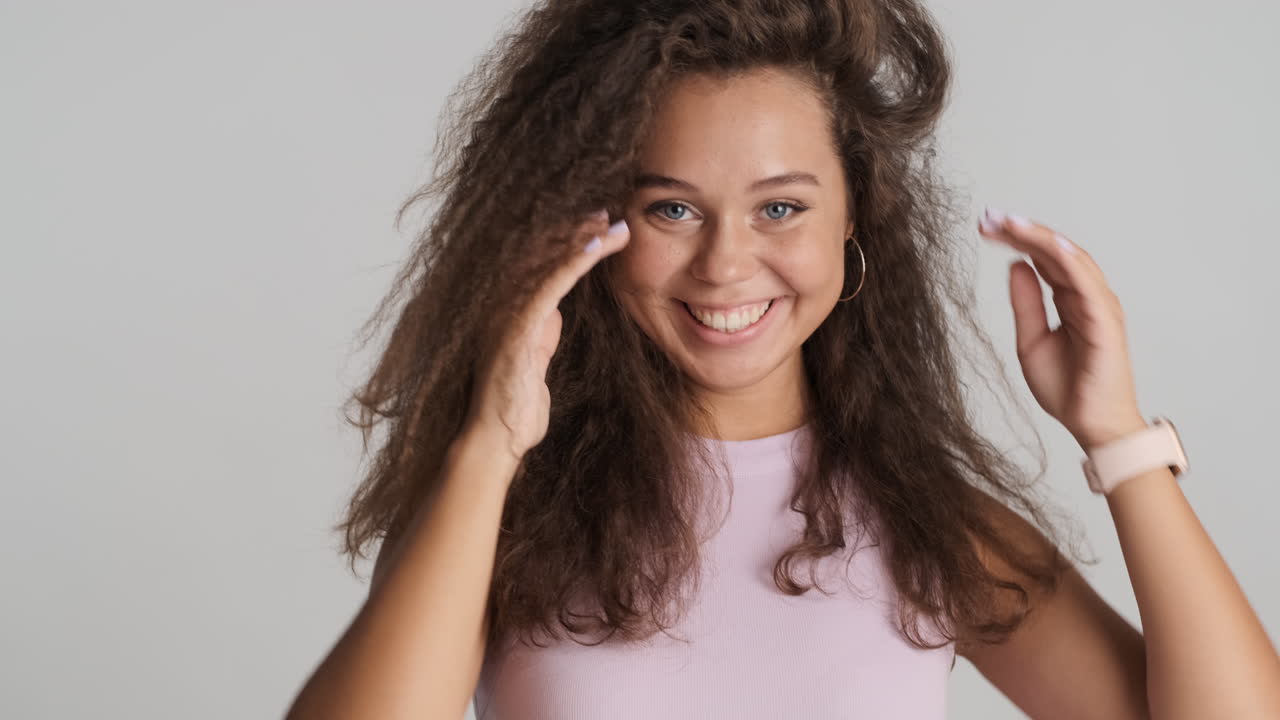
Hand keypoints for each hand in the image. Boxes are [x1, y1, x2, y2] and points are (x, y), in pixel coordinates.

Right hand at [462, 210, 629, 463]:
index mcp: (507, 307)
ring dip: (581, 237)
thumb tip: (554, 309)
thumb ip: (541, 328)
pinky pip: (550, 284)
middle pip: (539, 250)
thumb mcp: (534, 355)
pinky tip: (596, 244)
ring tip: (612, 221)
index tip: (598, 221)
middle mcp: (501, 302)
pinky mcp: (517, 327)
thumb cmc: (515, 403)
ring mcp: (506, 313)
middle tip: (610, 210)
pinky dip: (574, 261)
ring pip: (546, 260)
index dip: (566, 236)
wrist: (496, 439)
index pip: (537, 259)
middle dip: (575, 226)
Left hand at [978, 208, 1147, 451]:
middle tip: (990, 216)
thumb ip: (1026, 303)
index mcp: (1071, 299)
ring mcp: (1100, 306)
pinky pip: (1089, 285)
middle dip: (1023, 231)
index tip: (986, 225)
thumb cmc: (1067, 387)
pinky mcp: (1106, 322)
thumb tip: (1016, 265)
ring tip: (1011, 222)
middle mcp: (1088, 296)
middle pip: (1056, 252)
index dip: (1017, 239)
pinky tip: (1049, 244)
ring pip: (1072, 259)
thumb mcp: (1031, 341)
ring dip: (1041, 237)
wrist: (1091, 425)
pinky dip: (1072, 261)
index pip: (1044, 258)